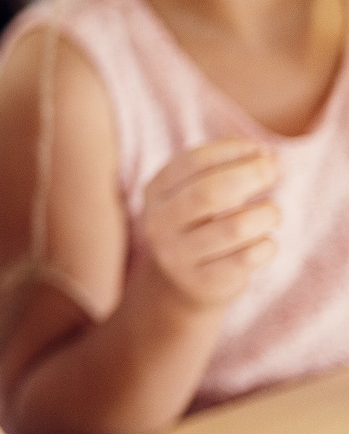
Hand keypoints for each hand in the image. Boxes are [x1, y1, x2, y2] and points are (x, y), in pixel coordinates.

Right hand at [138, 140, 279, 308]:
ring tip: (271, 212)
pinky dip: (267, 245)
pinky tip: (263, 242)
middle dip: (252, 175)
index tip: (259, 150)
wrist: (181, 283)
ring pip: (235, 227)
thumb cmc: (200, 224)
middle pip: (208, 193)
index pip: (192, 162)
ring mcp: (178, 257)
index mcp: (155, 192)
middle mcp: (159, 224)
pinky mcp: (203, 283)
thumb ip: (224, 170)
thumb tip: (270, 159)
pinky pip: (248, 258)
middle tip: (277, 171)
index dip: (231, 150)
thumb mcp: (196, 191)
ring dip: (267, 213)